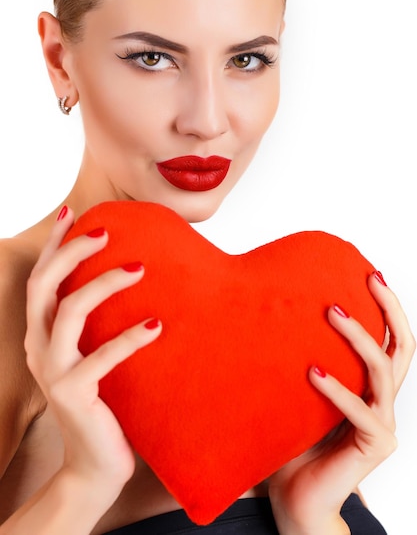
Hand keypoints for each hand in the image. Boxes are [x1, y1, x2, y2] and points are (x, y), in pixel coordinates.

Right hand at [24, 207, 161, 504]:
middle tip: (103, 231)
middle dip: (70, 251)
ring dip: (104, 284)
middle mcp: (38, 349)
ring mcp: (53, 372)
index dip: (51, 245)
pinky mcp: (73, 394)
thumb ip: (98, 325)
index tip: (70, 212)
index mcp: (42, 336)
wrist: (94, 465)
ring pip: (69, 312)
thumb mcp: (93, 357)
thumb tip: (130, 278)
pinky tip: (156, 324)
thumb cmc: (103, 404)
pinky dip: (130, 337)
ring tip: (139, 268)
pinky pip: (102, 357)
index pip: (40, 280)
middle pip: (44, 286)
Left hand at [268, 271, 414, 534]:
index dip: (388, 308)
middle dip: (391, 310)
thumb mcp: (298, 393)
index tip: (370, 274)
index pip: (390, 341)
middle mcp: (384, 402)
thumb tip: (272, 314)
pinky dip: (337, 389)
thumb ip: (300, 362)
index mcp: (370, 388)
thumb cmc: (292, 441)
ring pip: (384, 373)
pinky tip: (312, 372)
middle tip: (371, 278)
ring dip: (360, 339)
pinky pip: (360, 411)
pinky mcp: (375, 446)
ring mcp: (383, 425)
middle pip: (403, 348)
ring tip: (333, 312)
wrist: (294, 497)